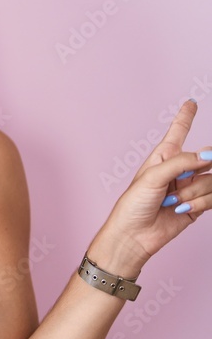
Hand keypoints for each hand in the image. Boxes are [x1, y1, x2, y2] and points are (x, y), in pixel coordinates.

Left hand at [99, 100, 210, 269]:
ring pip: (211, 180)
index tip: (191, 102)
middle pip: (207, 158)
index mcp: (163, 158)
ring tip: (173, 201)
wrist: (134, 236)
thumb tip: (208, 154)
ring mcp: (189, 187)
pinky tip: (183, 208)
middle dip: (207, 162)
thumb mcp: (152, 177)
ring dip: (194, 191)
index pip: (178, 133)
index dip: (185, 117)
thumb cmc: (133, 205)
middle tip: (207, 162)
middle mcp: (179, 170)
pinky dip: (201, 202)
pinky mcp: (198, 205)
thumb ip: (182, 162)